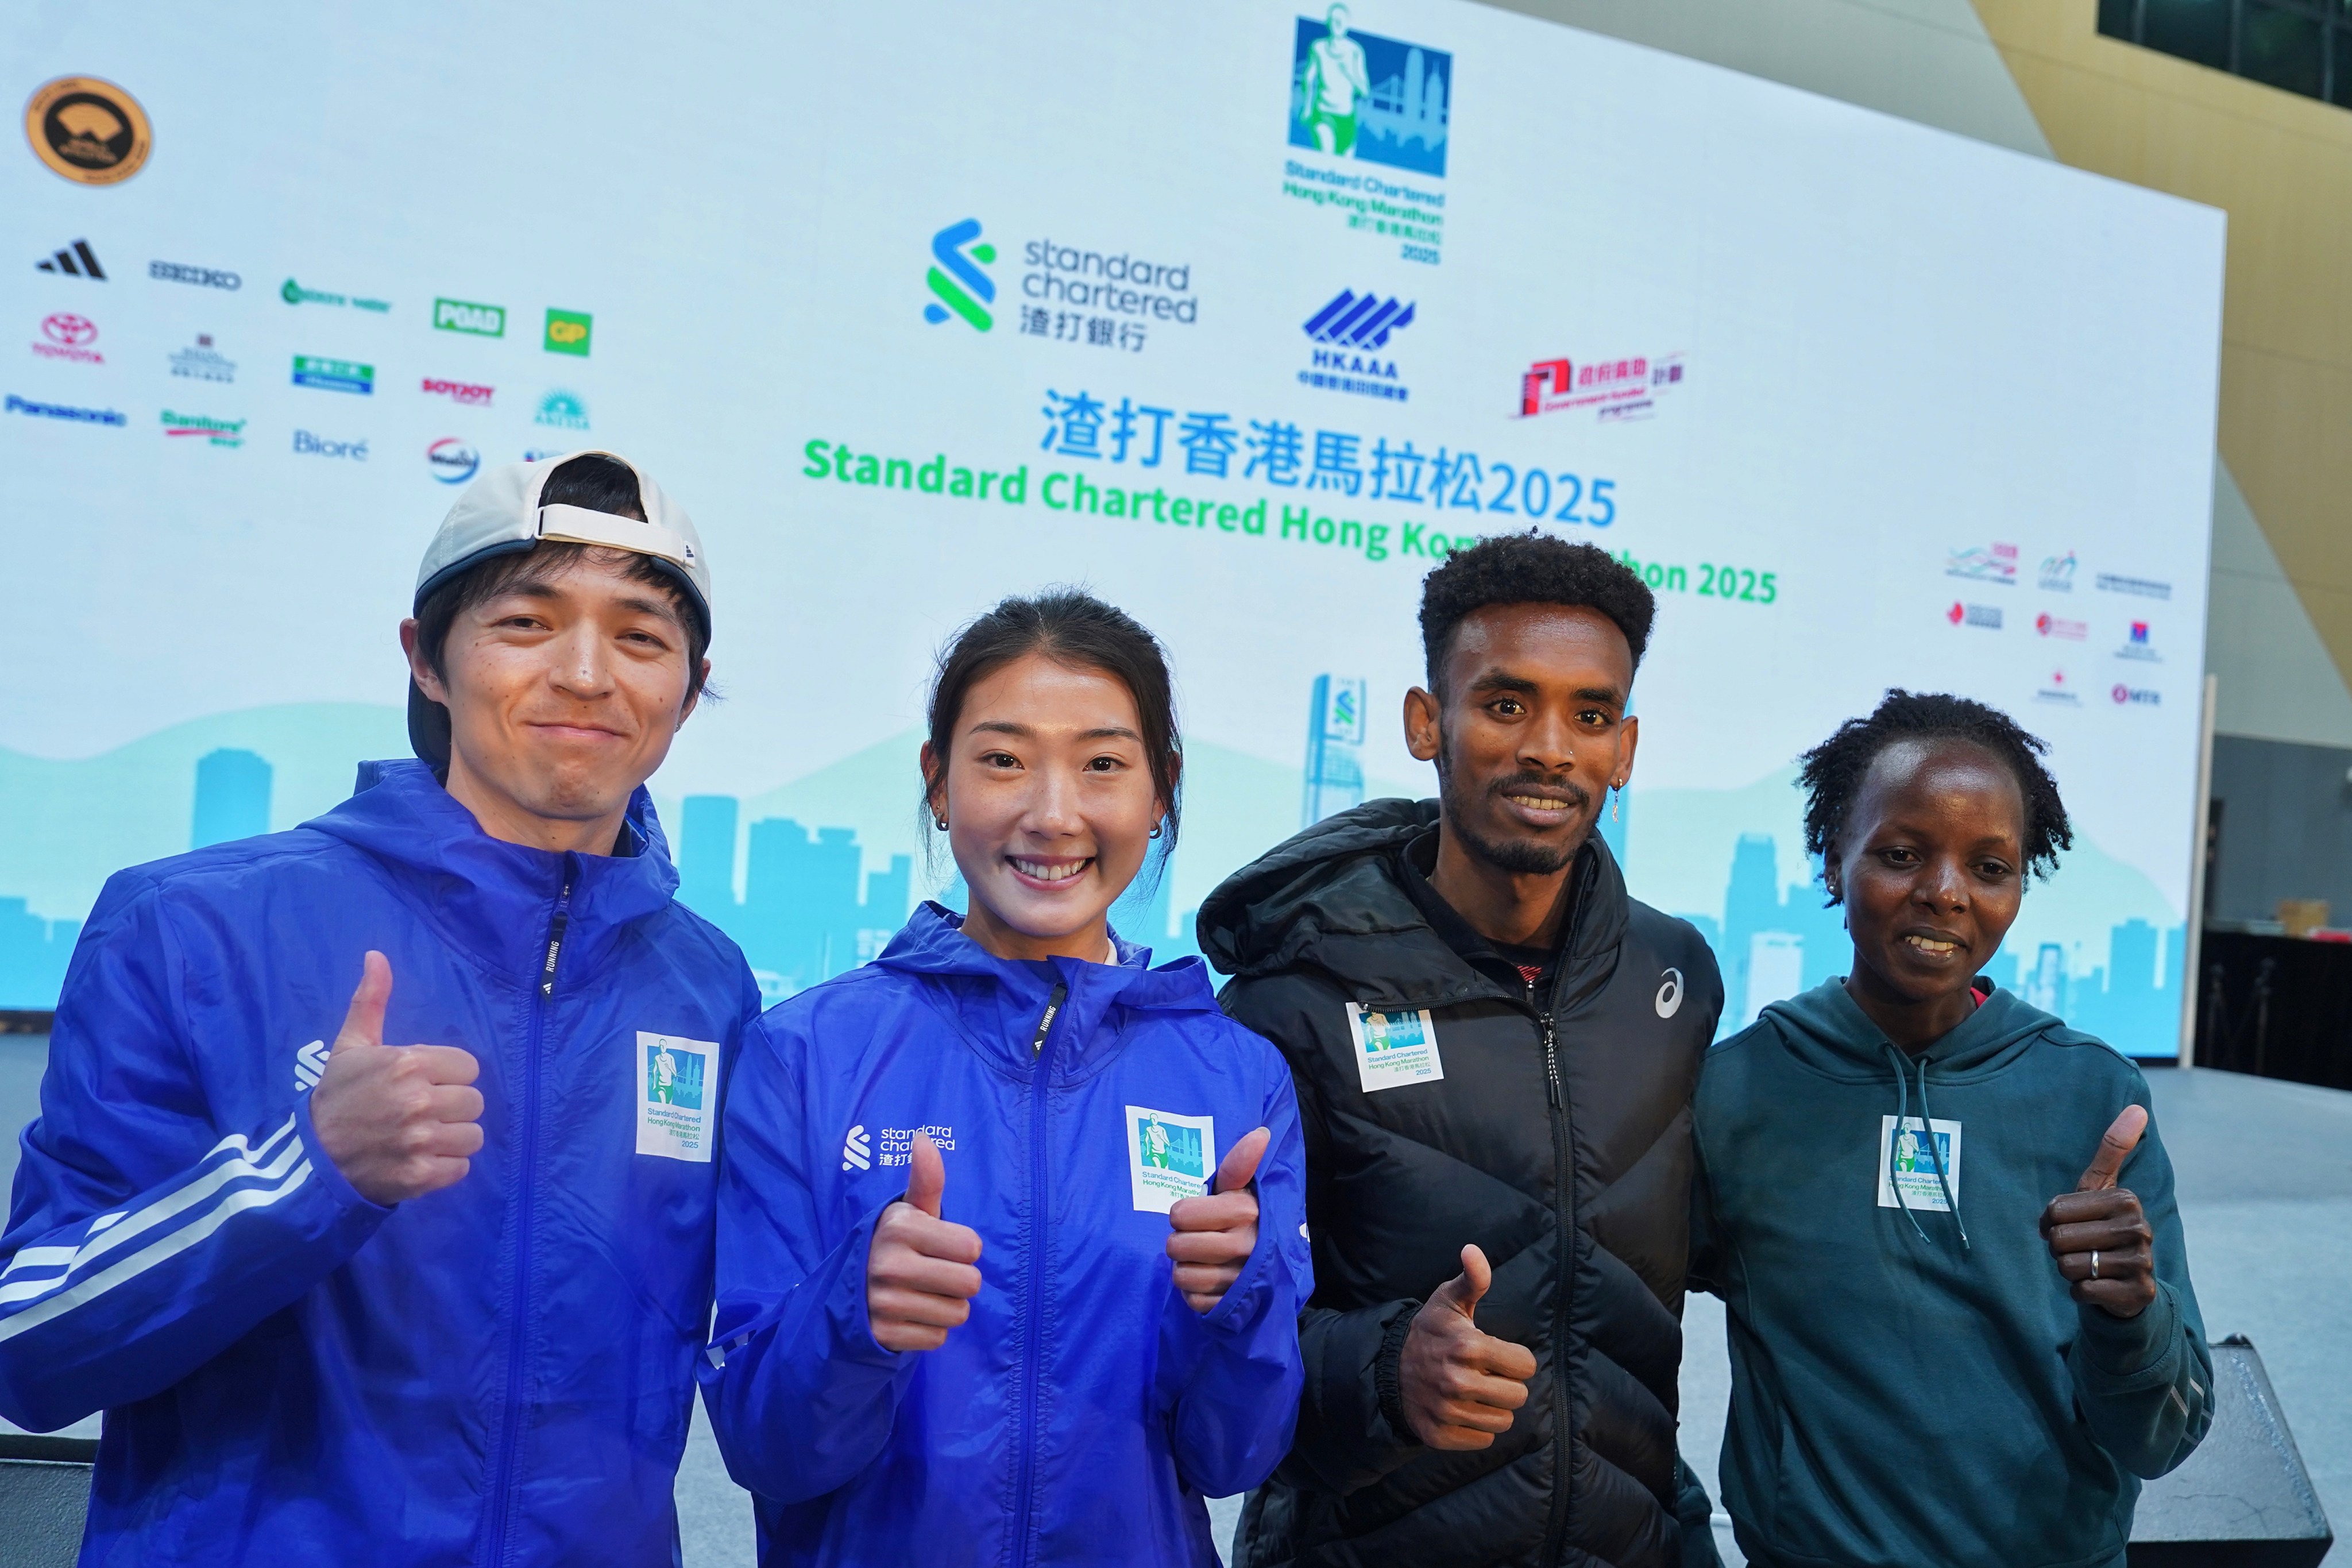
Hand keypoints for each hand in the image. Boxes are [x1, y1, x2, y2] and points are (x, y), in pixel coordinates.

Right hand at [309, 951, 484, 1205]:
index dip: (448, 1075)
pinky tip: (420, 1160)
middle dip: (452, 1106)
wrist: (310, 1159)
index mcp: (407, 1063)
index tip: (424, 1082)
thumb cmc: (336, 1097)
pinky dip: (446, 1168)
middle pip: (474, 1101)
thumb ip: (372, 1001)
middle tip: (423, 1113)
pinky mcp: (421, 1176)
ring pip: (473, 1136)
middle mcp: (419, 1100)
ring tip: (423, 1137)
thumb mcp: (351, 1045)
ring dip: (452, 1138)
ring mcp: (421, 1140)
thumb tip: (377, 955)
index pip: (467, 1066)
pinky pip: (462, 1168)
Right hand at [867, 1132, 983, 1352]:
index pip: (973, 1247)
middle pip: (970, 1283)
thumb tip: (924, 1137)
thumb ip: (926, 1179)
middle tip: (933, 1273)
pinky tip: (910, 1315)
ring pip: (957, 1314)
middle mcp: (888, 1264)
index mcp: (900, 1228)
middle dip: (959, 1281)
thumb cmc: (896, 1243)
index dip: (963, 1248)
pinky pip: (938, 1338)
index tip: (939, 1246)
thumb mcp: (910, 1210)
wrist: (851, 1288)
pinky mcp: (884, 1334)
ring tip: (921, 1294)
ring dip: (946, 1306)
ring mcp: (883, 1302)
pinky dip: (930, 1329)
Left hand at [1167, 1126, 1269, 1313]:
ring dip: (1185, 1269)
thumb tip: (1261, 1132)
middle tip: (1195, 1239)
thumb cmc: (1250, 1220)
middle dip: (1179, 1243)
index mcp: (1245, 1212)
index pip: (1180, 1214)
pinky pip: (1193, 1301)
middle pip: (1176, 1246)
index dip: (1182, 1215)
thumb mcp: (1245, 1190)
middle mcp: (1245, 1246)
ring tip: (1200, 1261)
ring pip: (1182, 1275)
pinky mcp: (1234, 1306)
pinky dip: (1195, 1294)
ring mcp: (1239, 1280)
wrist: (1277, 1266)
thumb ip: (1241, 1164)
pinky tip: (1208, 1283)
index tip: (1195, 1216)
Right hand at [1397, 1244, 1538, 1449]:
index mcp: (1469, 1347)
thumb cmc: (1430, 1331)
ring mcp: (1448, 1411)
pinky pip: (1483, 1440)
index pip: (1526, 1366)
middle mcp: (1459, 1382)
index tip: (1497, 1355)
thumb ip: (1472, 1278)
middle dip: (1506, 1385)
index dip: (1516, 1360)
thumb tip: (1473, 1250)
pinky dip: (1476, 1428)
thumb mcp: (1449, 1300)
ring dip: (1493, 1408)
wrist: (1388, 1367)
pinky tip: (1461, 1409)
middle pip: (1518, 1397)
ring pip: (1503, 1421)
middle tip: (1486, 1375)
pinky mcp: (1439, 1435)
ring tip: (1474, 1392)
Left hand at [2039, 1105, 2157, 1318]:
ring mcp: (2141, 1261)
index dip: (2050, 1222)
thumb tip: (2138, 1107)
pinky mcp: (2138, 1292)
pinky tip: (2098, 1285)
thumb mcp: (2103, 1187)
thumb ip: (2114, 1148)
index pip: (2054, 1210)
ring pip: (2068, 1266)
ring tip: (2089, 1265)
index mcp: (2125, 1199)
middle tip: (2079, 1248)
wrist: (2129, 1283)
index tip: (2071, 1224)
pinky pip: (2082, 1291)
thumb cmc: (2103, 1228)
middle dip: (2059, 1248)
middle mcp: (2138, 1228)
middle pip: (2059, 1239)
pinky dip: (2080, 1292)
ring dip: (2069, 1270)